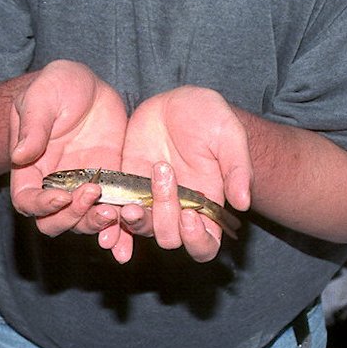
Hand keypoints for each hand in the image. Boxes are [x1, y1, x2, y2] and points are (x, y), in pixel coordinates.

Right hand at [7, 60, 131, 251]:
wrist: (90, 85)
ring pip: (83, 222)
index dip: (41, 206)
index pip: (27, 200)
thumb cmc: (57, 86)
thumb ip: (33, 127)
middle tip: (92, 195)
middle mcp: (55, 184)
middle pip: (53, 221)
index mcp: (31, 167)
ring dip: (96, 224)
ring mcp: (82, 186)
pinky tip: (133, 216)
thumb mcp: (42, 98)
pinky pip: (113, 209)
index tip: (62, 195)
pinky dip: (121, 221)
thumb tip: (20, 155)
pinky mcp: (110, 183)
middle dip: (71, 218)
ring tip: (114, 211)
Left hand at [116, 87, 251, 262]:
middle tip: (164, 172)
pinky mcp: (126, 189)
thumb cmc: (210, 118)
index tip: (191, 216)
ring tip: (131, 204)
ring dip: (135, 222)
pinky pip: (115, 215)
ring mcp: (150, 202)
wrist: (177, 102)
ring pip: (141, 229)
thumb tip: (243, 203)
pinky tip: (104, 218)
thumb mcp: (229, 135)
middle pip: (170, 238)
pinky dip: (108, 223)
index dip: (198, 240)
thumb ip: (237, 169)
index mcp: (208, 206)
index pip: (206, 245)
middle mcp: (179, 211)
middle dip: (165, 215)